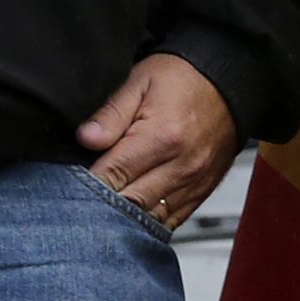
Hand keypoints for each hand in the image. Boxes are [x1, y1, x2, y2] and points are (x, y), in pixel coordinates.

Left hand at [79, 51, 239, 225]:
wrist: (232, 78)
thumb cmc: (183, 76)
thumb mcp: (141, 81)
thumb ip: (112, 112)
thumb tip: (85, 139)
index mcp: (162, 137)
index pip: (111, 176)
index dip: (85, 185)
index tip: (66, 187)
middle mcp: (182, 165)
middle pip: (129, 204)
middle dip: (100, 207)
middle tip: (76, 207)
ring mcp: (195, 181)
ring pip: (150, 219)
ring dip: (124, 221)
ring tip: (101, 217)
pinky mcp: (203, 190)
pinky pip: (172, 220)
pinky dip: (149, 224)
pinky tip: (131, 220)